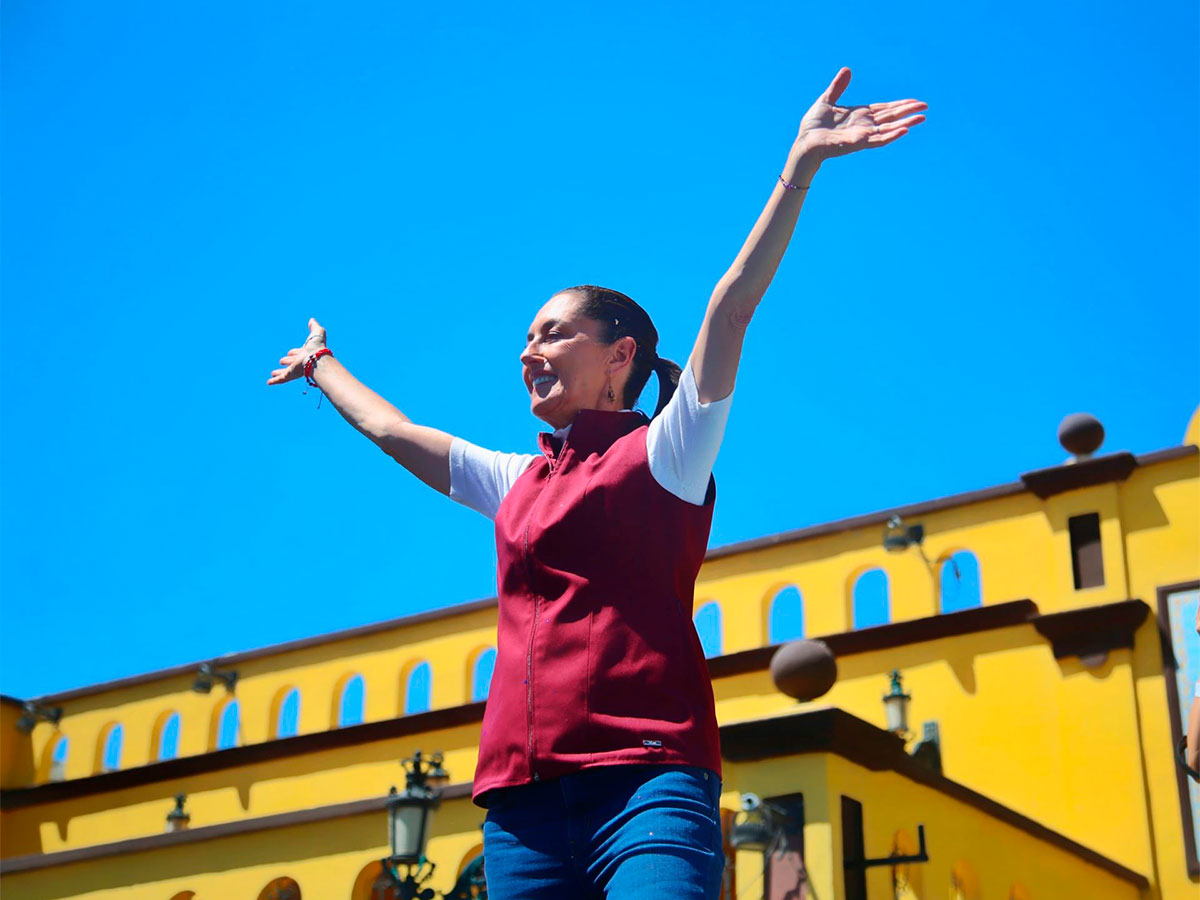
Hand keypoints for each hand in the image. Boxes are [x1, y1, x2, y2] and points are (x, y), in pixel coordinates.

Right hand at [267, 318, 326, 384]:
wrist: (316, 357)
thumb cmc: (317, 346)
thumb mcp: (316, 333)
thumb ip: (314, 326)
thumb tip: (311, 320)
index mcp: (306, 353)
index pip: (298, 353)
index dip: (294, 352)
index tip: (291, 353)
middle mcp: (301, 361)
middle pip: (292, 362)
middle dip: (287, 361)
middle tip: (282, 361)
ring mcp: (296, 369)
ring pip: (286, 372)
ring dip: (279, 372)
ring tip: (273, 373)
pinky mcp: (291, 374)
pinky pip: (281, 379)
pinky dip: (274, 381)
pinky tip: (268, 382)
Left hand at [793, 68, 926, 163]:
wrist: (804, 142)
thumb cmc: (813, 126)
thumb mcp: (827, 100)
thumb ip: (838, 87)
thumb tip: (847, 70)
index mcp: (860, 114)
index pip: (885, 108)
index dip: (900, 104)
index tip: (915, 101)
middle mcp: (864, 125)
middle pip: (891, 116)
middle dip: (908, 111)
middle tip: (926, 106)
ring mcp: (863, 134)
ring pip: (889, 128)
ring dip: (906, 123)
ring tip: (922, 118)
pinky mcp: (858, 143)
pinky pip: (878, 139)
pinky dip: (892, 135)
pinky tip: (904, 129)